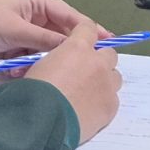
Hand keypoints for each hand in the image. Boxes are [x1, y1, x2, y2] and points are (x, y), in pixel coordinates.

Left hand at [0, 0, 97, 69]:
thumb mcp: (15, 29)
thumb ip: (45, 40)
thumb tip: (73, 48)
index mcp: (37, 4)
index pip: (70, 16)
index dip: (89, 29)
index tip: (108, 42)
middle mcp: (35, 19)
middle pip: (62, 37)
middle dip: (69, 51)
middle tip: (87, 66)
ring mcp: (26, 38)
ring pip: (49, 53)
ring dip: (47, 62)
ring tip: (48, 71)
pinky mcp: (17, 55)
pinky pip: (34, 64)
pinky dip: (31, 69)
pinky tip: (23, 73)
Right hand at [21, 20, 121, 142]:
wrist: (43, 120)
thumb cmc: (34, 91)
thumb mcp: (39, 65)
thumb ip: (57, 58)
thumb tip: (60, 63)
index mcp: (78, 48)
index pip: (89, 28)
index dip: (86, 34)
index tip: (83, 42)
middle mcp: (97, 63)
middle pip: (109, 54)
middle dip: (99, 60)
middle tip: (84, 72)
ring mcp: (107, 85)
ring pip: (114, 77)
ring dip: (104, 81)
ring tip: (88, 93)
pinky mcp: (111, 106)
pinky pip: (112, 99)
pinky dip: (102, 102)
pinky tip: (89, 110)